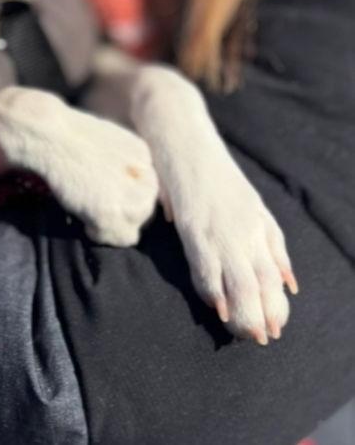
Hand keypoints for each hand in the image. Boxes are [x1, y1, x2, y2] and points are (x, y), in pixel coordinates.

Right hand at [0, 85, 158, 245]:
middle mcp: (143, 171)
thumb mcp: (104, 143)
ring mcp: (130, 193)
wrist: (44, 133)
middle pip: (146, 207)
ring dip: (114, 224)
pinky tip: (84, 219)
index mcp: (140, 153)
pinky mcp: (112, 213)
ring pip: (136, 225)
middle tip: (94, 204)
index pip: (148, 187)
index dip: (126, 195)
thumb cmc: (64, 136)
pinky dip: (102, 234)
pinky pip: (122, 239)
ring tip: (88, 210)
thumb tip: (119, 189)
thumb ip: (120, 166)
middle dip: (124, 212)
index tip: (104, 193)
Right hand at [130, 65, 297, 343]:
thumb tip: (289, 284)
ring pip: (237, 273)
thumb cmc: (207, 171)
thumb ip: (268, 242)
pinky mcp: (192, 215)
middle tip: (260, 339)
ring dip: (242, 307)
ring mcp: (219, 220)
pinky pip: (204, 255)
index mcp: (258, 221)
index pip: (275, 271)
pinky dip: (210, 282)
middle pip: (261, 277)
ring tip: (243, 334)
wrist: (179, 128)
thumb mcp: (245, 204)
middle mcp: (245, 223)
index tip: (275, 329)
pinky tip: (214, 304)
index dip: (276, 304)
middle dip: (262, 312)